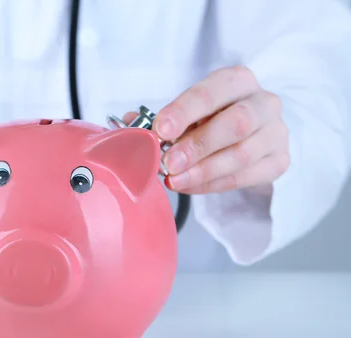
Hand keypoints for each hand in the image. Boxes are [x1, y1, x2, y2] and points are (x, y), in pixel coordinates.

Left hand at [124, 65, 289, 194]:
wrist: (251, 133)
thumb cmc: (211, 118)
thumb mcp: (188, 111)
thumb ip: (161, 118)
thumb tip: (129, 127)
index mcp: (238, 80)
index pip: (212, 91)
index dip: (185, 110)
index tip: (160, 130)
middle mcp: (264, 102)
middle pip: (235, 123)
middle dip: (197, 145)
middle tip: (168, 163)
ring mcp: (275, 133)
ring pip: (242, 154)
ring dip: (203, 171)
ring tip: (174, 180)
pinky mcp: (279, 161)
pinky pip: (246, 177)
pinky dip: (213, 184)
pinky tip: (189, 186)